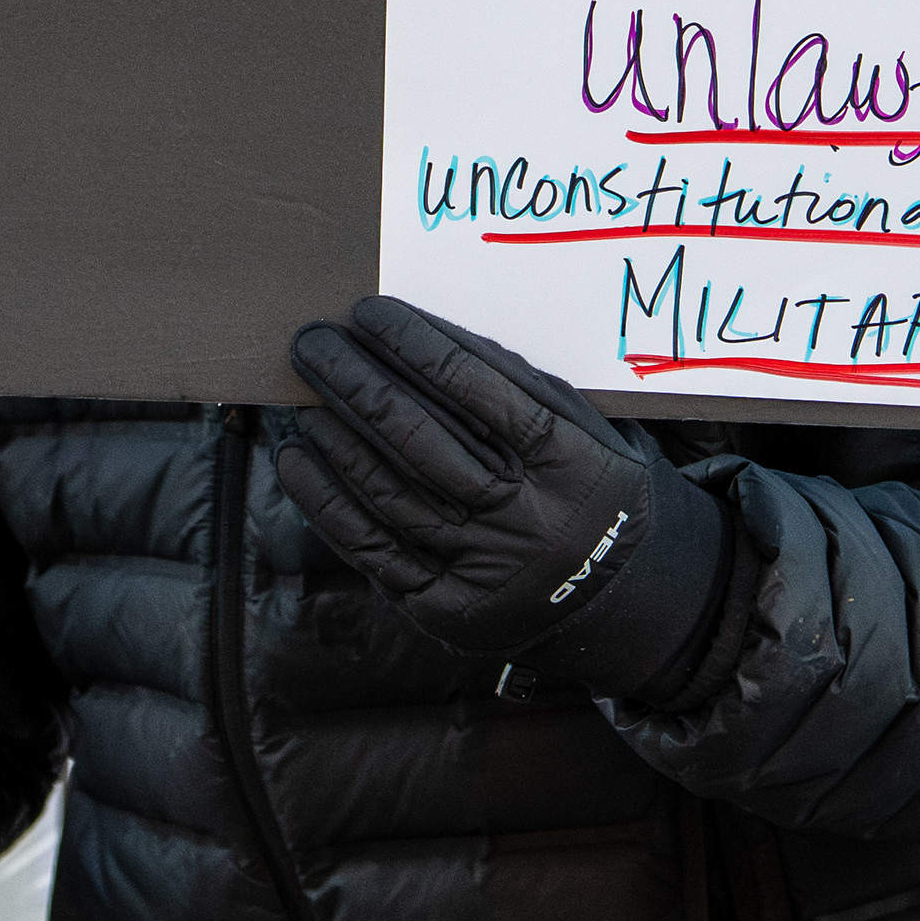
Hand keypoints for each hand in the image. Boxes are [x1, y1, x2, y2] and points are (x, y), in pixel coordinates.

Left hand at [281, 297, 738, 706]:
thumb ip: (516, 384)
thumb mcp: (581, 426)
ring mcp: (485, 569)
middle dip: (359, 382)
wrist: (619, 594)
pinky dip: (326, 502)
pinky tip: (300, 457)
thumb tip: (422, 333)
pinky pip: (374, 551)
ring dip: (338, 436)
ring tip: (306, 393)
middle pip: (425, 440)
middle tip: (315, 340)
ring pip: (392, 494)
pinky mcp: (449, 608)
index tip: (371, 313)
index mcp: (571, 464)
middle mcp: (528, 519)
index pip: (484, 392)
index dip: (421, 348)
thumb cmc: (585, 485)